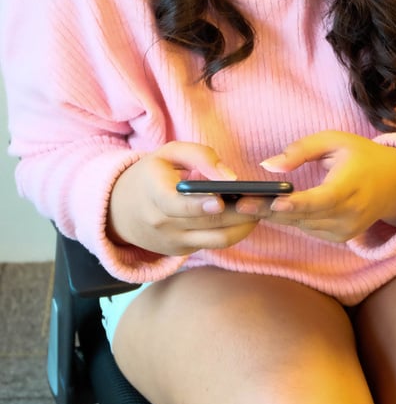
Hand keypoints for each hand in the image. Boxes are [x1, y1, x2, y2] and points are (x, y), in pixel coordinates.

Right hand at [107, 141, 259, 255]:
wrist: (123, 209)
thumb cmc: (152, 174)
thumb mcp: (169, 153)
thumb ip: (200, 156)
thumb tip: (230, 177)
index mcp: (153, 193)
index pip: (176, 205)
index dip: (199, 205)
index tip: (221, 200)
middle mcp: (162, 223)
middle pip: (206, 223)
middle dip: (239, 213)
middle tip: (265, 200)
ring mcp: (173, 241)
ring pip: (216, 239)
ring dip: (244, 226)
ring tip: (263, 208)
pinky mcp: (184, 251)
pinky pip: (215, 243)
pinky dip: (235, 231)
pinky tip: (250, 216)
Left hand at [236, 131, 395, 242]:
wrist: (395, 184)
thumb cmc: (360, 156)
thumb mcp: (334, 141)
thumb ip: (301, 150)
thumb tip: (269, 166)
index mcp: (352, 186)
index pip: (322, 200)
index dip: (296, 204)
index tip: (270, 202)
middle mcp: (350, 214)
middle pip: (304, 216)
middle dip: (269, 210)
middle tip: (238, 203)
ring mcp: (346, 230)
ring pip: (302, 225)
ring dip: (273, 216)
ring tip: (244, 204)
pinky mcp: (340, 238)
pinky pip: (308, 229)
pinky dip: (289, 219)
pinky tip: (267, 209)